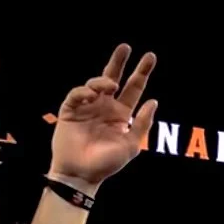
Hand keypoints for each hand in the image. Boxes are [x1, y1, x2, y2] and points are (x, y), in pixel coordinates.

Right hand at [49, 44, 156, 193]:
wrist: (82, 175)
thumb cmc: (106, 164)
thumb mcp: (130, 145)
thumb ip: (142, 124)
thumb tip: (153, 101)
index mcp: (121, 115)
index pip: (134, 90)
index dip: (141, 74)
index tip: (150, 57)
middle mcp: (105, 108)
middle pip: (113, 78)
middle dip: (120, 62)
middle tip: (127, 47)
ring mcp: (87, 108)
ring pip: (96, 84)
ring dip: (104, 80)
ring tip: (112, 84)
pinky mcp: (70, 110)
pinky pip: (77, 94)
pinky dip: (85, 91)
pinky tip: (92, 94)